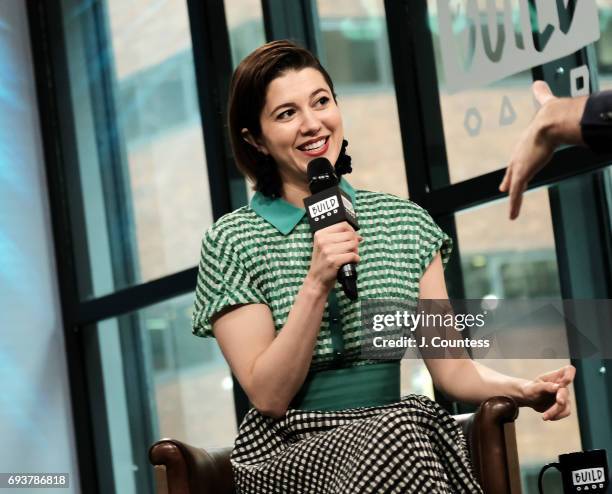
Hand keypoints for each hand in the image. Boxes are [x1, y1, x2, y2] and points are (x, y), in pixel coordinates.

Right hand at [306, 222, 361, 292]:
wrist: (316, 280)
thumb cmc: (323, 263)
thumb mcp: (325, 247)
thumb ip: (340, 239)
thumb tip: (358, 236)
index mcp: (320, 234)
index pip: (343, 225)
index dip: (352, 231)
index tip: (353, 238)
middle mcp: (323, 241)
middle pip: (350, 235)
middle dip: (355, 243)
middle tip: (352, 250)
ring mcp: (328, 251)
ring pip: (353, 244)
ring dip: (356, 251)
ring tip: (351, 256)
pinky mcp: (334, 260)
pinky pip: (353, 256)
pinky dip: (356, 259)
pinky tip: (352, 262)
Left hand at [499, 81, 557, 219]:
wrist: (551, 121)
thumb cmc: (552, 113)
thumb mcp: (545, 105)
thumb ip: (541, 95)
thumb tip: (538, 82)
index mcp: (526, 140)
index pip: (519, 154)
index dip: (515, 162)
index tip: (512, 167)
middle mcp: (519, 153)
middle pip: (513, 170)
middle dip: (509, 179)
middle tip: (504, 187)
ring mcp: (519, 165)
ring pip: (515, 185)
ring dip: (513, 197)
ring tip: (511, 208)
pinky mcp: (521, 174)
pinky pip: (517, 194)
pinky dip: (514, 205)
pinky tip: (512, 216)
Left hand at [519, 364, 575, 420]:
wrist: (529, 399)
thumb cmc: (530, 390)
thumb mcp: (534, 388)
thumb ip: (545, 386)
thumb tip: (558, 387)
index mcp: (555, 376)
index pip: (569, 370)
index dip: (570, 374)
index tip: (565, 381)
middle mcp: (562, 385)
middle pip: (565, 392)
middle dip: (561, 399)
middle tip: (558, 403)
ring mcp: (564, 395)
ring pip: (566, 405)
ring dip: (556, 412)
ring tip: (544, 417)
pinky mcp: (563, 405)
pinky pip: (565, 412)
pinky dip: (557, 416)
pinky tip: (547, 417)